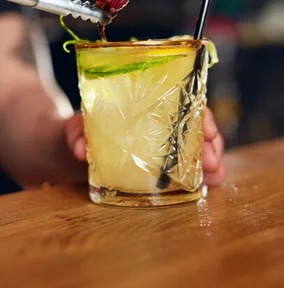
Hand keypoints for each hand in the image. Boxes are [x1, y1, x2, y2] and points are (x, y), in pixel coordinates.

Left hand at [65, 107, 224, 184]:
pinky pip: (186, 172)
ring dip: (210, 162)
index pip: (182, 102)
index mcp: (145, 107)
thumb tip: (80, 149)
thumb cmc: (77, 132)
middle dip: (211, 143)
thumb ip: (76, 134)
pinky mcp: (159, 172)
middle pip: (195, 128)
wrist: (70, 153)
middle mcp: (159, 125)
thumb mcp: (75, 129)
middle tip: (212, 160)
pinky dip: (200, 178)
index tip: (208, 129)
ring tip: (215, 175)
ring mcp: (162, 149)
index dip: (200, 114)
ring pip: (197, 150)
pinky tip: (208, 185)